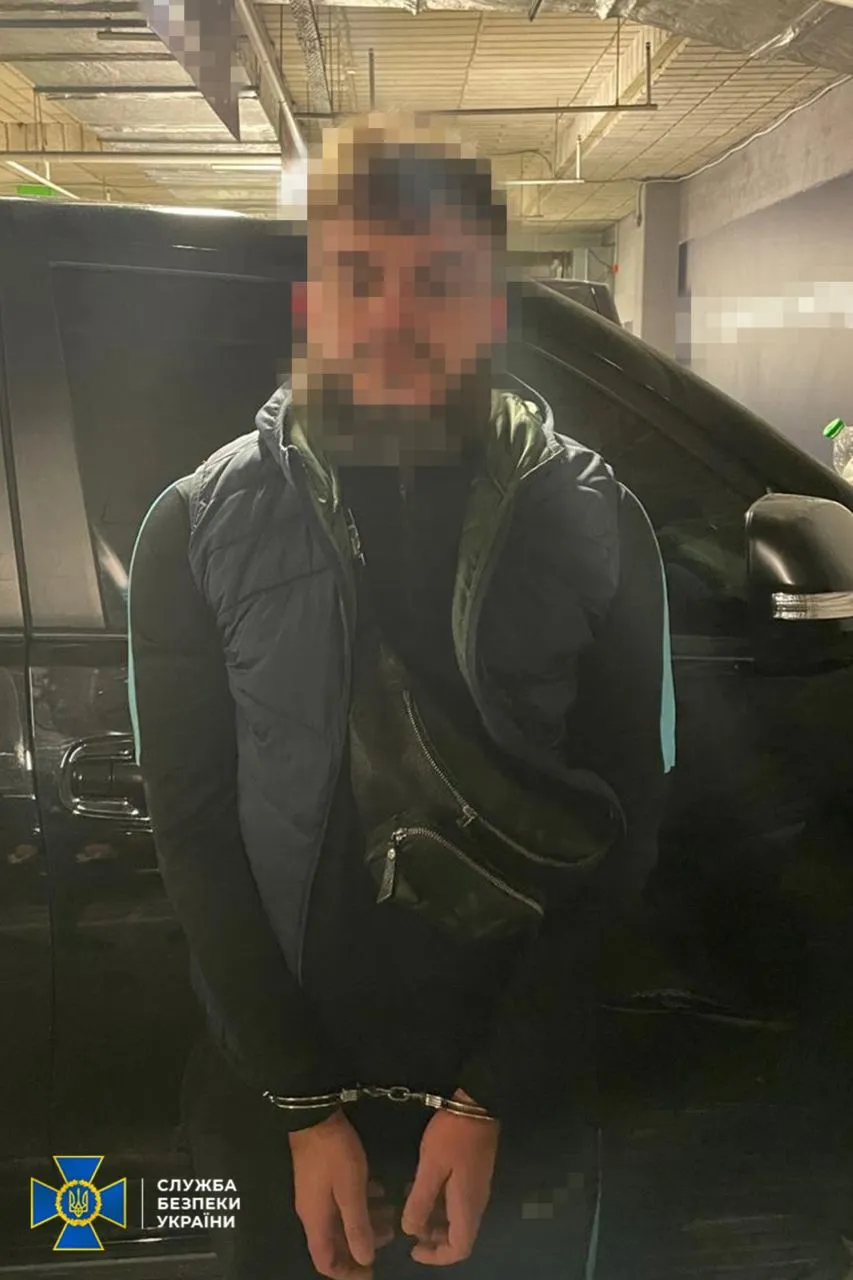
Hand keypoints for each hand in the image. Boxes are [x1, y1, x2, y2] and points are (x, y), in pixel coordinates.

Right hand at [289, 1109, 378, 1278]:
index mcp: (316, 1220)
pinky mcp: (321, 1176)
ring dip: (365, 1220)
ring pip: (340, 1219)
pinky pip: (341, 1199)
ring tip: (390, 1213)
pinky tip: (379, 1189)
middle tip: (388, 1237)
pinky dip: (360, 1201)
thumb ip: (358, 1226)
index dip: (347, 1273)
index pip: (326, 1262)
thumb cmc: (334, 1155)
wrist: (314, 1115)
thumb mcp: (351, 1191)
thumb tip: (365, 1258)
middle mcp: (312, 1212)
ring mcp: (316, 1193)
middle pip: (334, 1242)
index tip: (370, 1273)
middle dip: (361, 1245)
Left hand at [401, 1090, 499, 1265]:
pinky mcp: (475, 1173)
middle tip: (410, 1229)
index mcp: (467, 1206)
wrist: (477, 1104)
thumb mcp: (430, 1168)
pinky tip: (423, 1189)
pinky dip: (441, 1204)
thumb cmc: (452, 1136)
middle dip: (434, 1240)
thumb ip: (420, 1201)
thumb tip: (410, 1231)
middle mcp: (477, 1202)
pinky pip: (459, 1201)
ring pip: (458, 1219)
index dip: (437, 1256)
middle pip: (460, 1236)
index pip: (459, 1248)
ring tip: (412, 1209)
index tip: (413, 1250)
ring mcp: (478, 1187)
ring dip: (436, 1221)